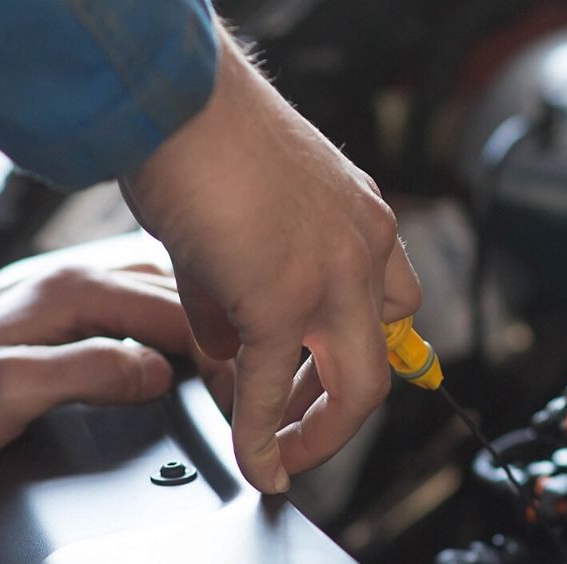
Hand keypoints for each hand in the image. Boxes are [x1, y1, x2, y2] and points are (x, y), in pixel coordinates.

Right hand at [120, 22, 421, 493]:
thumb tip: (229, 347)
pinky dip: (263, 434)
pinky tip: (252, 460)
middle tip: (305, 441)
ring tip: (278, 456)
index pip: (390, 308)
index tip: (324, 389)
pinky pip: (274, 386)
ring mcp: (332, 275)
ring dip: (314, 432)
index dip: (355, 357)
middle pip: (385, 360)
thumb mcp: (244, 216)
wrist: (176, 99)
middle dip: (343, 414)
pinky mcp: (281, 298)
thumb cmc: (197, 137)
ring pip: (355, 386)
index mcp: (362, 220)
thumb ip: (241, 288)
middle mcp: (364, 246)